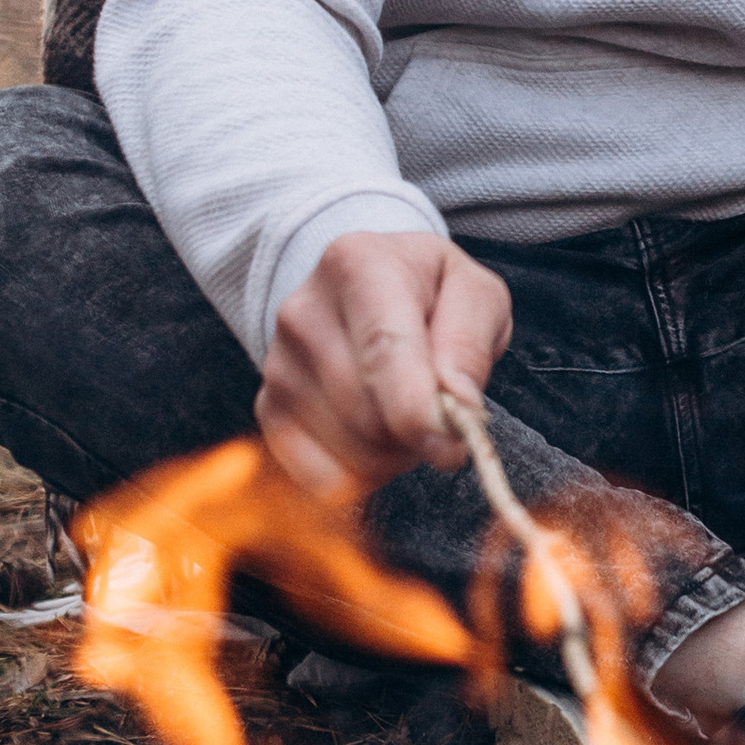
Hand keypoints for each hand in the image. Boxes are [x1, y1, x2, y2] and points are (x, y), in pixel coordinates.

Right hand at [258, 228, 512, 502]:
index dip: (418, 412)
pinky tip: (375, 437)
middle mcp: (304, 313)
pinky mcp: (269, 409)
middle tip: (441, 411)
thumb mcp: (476, 293)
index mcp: (359, 266)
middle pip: (368, 414)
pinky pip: (321, 478)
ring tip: (405, 412)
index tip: (450, 449)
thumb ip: (470, 342)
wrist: (367, 288)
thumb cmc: (431, 293)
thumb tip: (457, 406)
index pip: (385, 350)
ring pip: (349, 453)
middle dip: (418, 435)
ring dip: (394, 456)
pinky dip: (361, 476)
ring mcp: (278, 364)